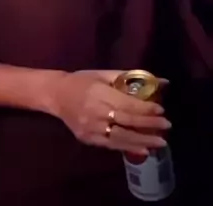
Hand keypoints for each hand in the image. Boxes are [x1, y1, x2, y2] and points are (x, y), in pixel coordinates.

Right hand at [55, 70, 170, 155]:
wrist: (56, 94)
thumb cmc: (82, 80)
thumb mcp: (103, 74)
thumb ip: (129, 78)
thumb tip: (159, 81)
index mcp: (99, 93)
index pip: (126, 104)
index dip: (145, 109)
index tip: (161, 111)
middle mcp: (95, 112)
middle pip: (126, 121)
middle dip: (148, 125)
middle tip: (167, 126)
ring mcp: (91, 128)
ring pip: (121, 137)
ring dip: (142, 140)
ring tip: (160, 143)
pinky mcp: (88, 139)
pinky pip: (111, 145)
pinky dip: (128, 148)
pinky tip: (142, 149)